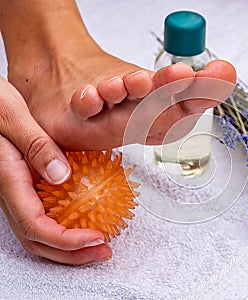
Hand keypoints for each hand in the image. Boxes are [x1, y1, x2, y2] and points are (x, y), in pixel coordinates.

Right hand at [0, 77, 110, 264]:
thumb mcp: (13, 116)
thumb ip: (36, 145)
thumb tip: (62, 175)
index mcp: (8, 180)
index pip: (36, 225)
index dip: (66, 240)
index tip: (96, 238)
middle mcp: (10, 192)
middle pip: (38, 239)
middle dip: (71, 253)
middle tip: (103, 251)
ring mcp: (18, 190)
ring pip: (39, 231)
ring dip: (69, 245)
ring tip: (98, 244)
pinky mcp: (25, 184)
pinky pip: (44, 213)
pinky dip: (66, 224)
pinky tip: (88, 217)